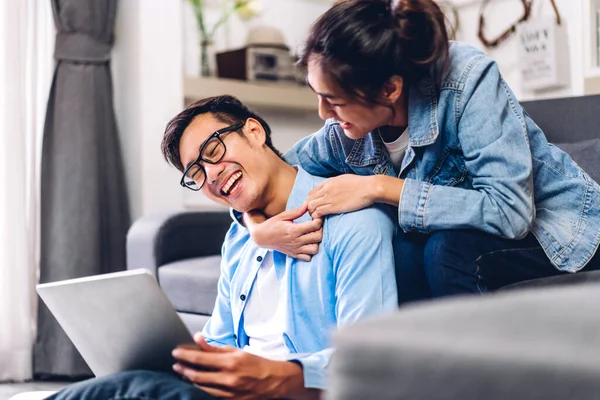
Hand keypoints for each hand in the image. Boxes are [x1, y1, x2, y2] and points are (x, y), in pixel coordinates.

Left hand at [172, 334, 304, 399]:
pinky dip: (202, 388)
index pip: (200, 359)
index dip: (185, 356)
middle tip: (176, 365)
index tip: (175, 353)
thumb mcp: (236, 351)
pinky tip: (198, 382)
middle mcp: (228, 379)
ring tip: (184, 373)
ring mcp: (228, 393)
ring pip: (201, 387)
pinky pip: (210, 395)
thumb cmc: (255, 363)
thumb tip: (197, 338)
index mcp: (230, 362)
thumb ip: (215, 347)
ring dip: (190, 379)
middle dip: (183, 369)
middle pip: (197, 375)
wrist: (273, 381)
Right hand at [246, 203, 322, 261]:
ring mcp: (295, 249)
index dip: (318, 220)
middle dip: (320, 230)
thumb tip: (308, 204)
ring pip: (315, 249)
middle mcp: (296, 241)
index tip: (316, 217)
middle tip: (315, 225)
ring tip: (312, 235)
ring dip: (316, 242)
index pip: (315, 226)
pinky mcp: (294, 255)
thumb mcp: (283, 215)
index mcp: (294, 230)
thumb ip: (297, 211)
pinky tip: (307, 244)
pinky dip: (310, 252)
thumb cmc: (272, 224)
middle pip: (318, 237)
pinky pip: (308, 258)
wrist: (261, 237)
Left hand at [307, 174, 375, 217]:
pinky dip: (317, 217)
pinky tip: (322, 219)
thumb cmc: (360, 183)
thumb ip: (334, 184)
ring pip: (311, 206)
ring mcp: (329, 198)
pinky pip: (318, 212)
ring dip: (312, 213)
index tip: (316, 206)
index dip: (311, 200)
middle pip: (309, 199)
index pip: (311, 192)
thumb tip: (331, 188)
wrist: (369, 188)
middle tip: (316, 214)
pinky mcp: (334, 207)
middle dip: (310, 208)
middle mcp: (326, 189)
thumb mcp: (343, 179)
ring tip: (319, 217)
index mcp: (328, 182)